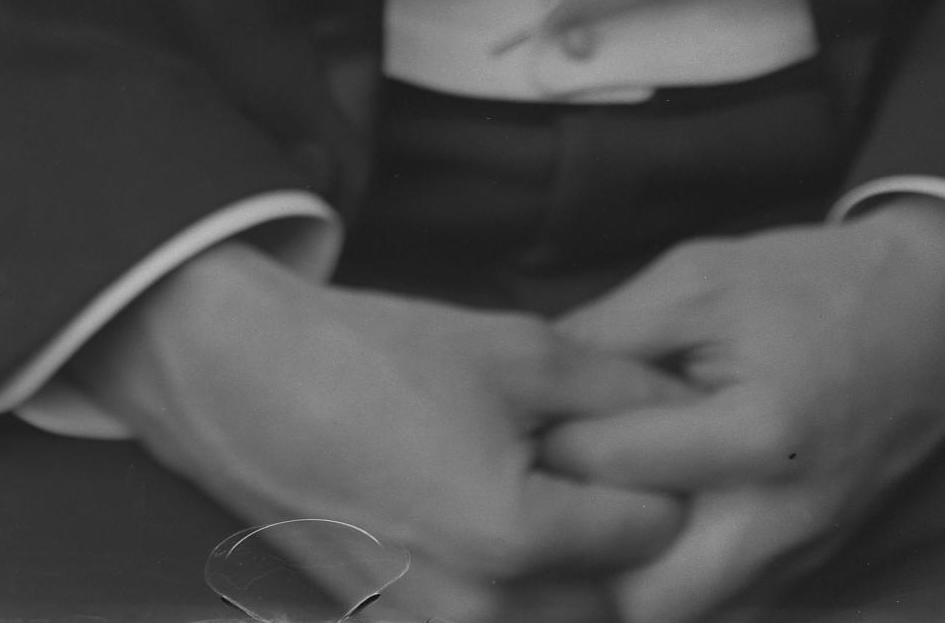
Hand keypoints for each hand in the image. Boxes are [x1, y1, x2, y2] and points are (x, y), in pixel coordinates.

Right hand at [77, 241, 691, 622]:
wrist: (250, 383)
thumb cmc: (381, 356)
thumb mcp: (519, 349)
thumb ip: (622, 388)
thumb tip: (695, 411)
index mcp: (516, 537)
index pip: (651, 533)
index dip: (666, 480)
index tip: (659, 444)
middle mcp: (482, 612)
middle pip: (613, 602)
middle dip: (627, 545)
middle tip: (620, 479)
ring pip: (558, 622)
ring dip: (577, 579)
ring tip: (564, 503)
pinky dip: (521, 594)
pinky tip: (506, 529)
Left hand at [534, 204, 944, 622]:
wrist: (932, 316)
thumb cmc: (807, 284)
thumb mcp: (699, 278)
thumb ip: (610, 335)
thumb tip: (525, 386)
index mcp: (757, 433)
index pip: (618, 470)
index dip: (551, 451)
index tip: (510, 434)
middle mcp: (782, 517)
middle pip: (648, 598)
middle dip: (582, 560)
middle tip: (541, 504)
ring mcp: (802, 556)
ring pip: (683, 617)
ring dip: (623, 585)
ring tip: (577, 528)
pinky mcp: (809, 571)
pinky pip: (726, 610)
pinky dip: (674, 587)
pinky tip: (634, 541)